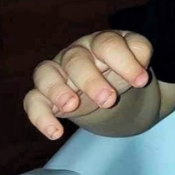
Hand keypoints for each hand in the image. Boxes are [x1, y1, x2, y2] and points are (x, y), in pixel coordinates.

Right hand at [23, 31, 151, 138]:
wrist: (110, 89)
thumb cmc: (121, 69)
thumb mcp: (137, 59)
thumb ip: (141, 55)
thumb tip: (139, 70)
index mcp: (100, 42)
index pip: (107, 44)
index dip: (124, 62)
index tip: (141, 81)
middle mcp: (76, 53)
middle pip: (76, 59)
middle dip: (91, 80)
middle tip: (109, 100)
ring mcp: (57, 72)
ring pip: (45, 73)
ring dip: (57, 90)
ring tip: (71, 106)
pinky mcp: (45, 94)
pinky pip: (33, 101)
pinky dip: (40, 116)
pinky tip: (55, 132)